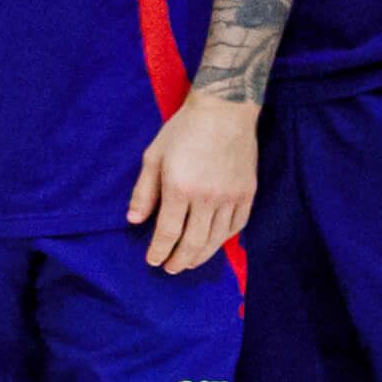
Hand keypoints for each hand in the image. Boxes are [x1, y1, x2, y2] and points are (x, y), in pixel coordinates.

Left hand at [131, 93, 260, 274]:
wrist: (224, 112)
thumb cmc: (183, 130)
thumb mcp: (153, 157)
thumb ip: (144, 191)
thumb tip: (134, 220)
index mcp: (180, 188)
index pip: (168, 232)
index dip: (159, 251)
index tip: (153, 262)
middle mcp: (207, 198)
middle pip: (194, 242)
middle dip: (180, 260)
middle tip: (170, 269)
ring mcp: (231, 197)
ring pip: (217, 238)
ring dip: (202, 255)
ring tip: (189, 262)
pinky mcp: (248, 194)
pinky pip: (237, 226)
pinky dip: (225, 239)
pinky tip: (215, 243)